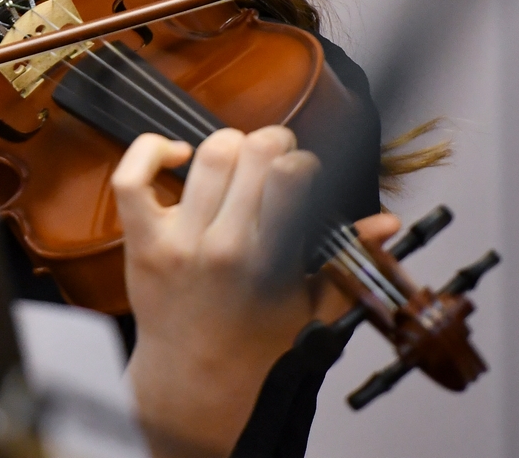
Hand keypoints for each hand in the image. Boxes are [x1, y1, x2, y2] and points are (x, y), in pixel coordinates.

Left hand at [112, 127, 397, 456]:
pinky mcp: (142, 240)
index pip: (294, 176)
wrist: (197, 375)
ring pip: (207, 156)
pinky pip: (132, 177)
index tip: (301, 172)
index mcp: (273, 259)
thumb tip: (386, 222)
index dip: (302, 161)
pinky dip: (151, 150)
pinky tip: (176, 155)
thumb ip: (347, 258)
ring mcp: (179, 240)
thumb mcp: (314, 306)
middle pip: (252, 153)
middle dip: (271, 141)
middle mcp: (226, 245)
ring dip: (228, 143)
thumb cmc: (258, 340)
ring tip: (236, 159)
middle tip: (273, 155)